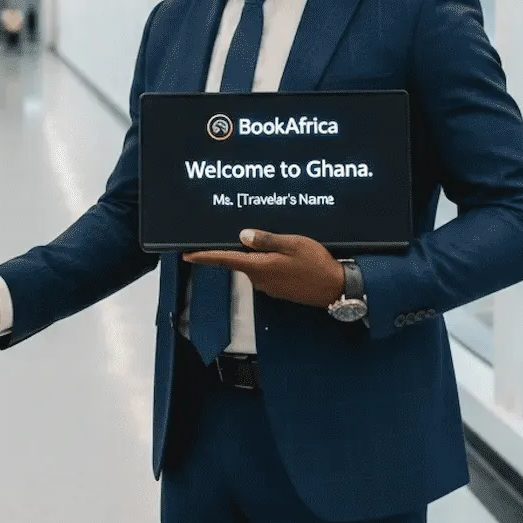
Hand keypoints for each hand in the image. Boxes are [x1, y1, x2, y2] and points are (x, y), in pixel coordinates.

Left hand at [183, 230, 344, 307]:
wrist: (336, 289)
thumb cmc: (315, 264)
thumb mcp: (292, 244)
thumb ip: (266, 240)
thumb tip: (242, 236)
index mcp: (259, 267)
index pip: (225, 260)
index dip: (204, 257)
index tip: (187, 255)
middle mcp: (259, 279)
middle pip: (239, 260)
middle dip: (234, 248)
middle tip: (234, 232)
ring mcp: (268, 286)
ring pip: (254, 265)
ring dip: (255, 254)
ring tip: (266, 240)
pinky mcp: (278, 289)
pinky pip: (265, 271)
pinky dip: (266, 261)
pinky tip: (280, 254)